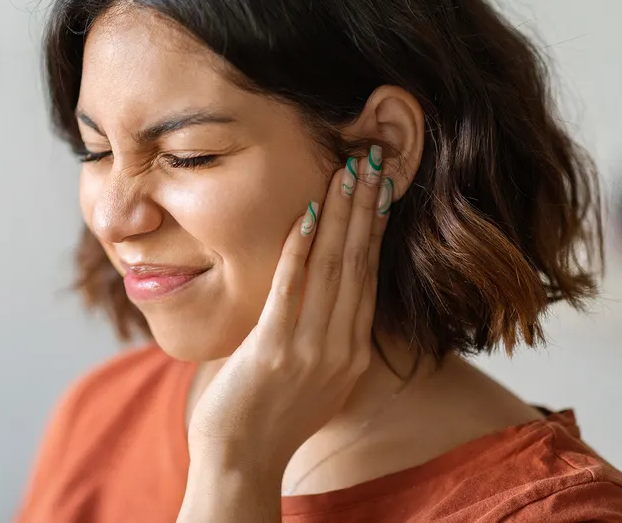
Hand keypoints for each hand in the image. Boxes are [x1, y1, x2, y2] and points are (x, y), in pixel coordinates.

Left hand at [186, 147, 392, 481]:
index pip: (369, 276)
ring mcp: (310, 351)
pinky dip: (300, 249)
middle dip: (366, 207)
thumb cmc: (266, 416)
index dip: (375, 227)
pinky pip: (291, 289)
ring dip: (341, 214)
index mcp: (351, 352)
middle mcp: (340, 348)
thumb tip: (321, 296)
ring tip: (349, 171)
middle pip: (359, 263)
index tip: (380, 186)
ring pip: (333, 268)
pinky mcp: (274, 351)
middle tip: (373, 160)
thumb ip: (322, 337)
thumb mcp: (311, 376)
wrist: (240, 461)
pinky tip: (307, 214)